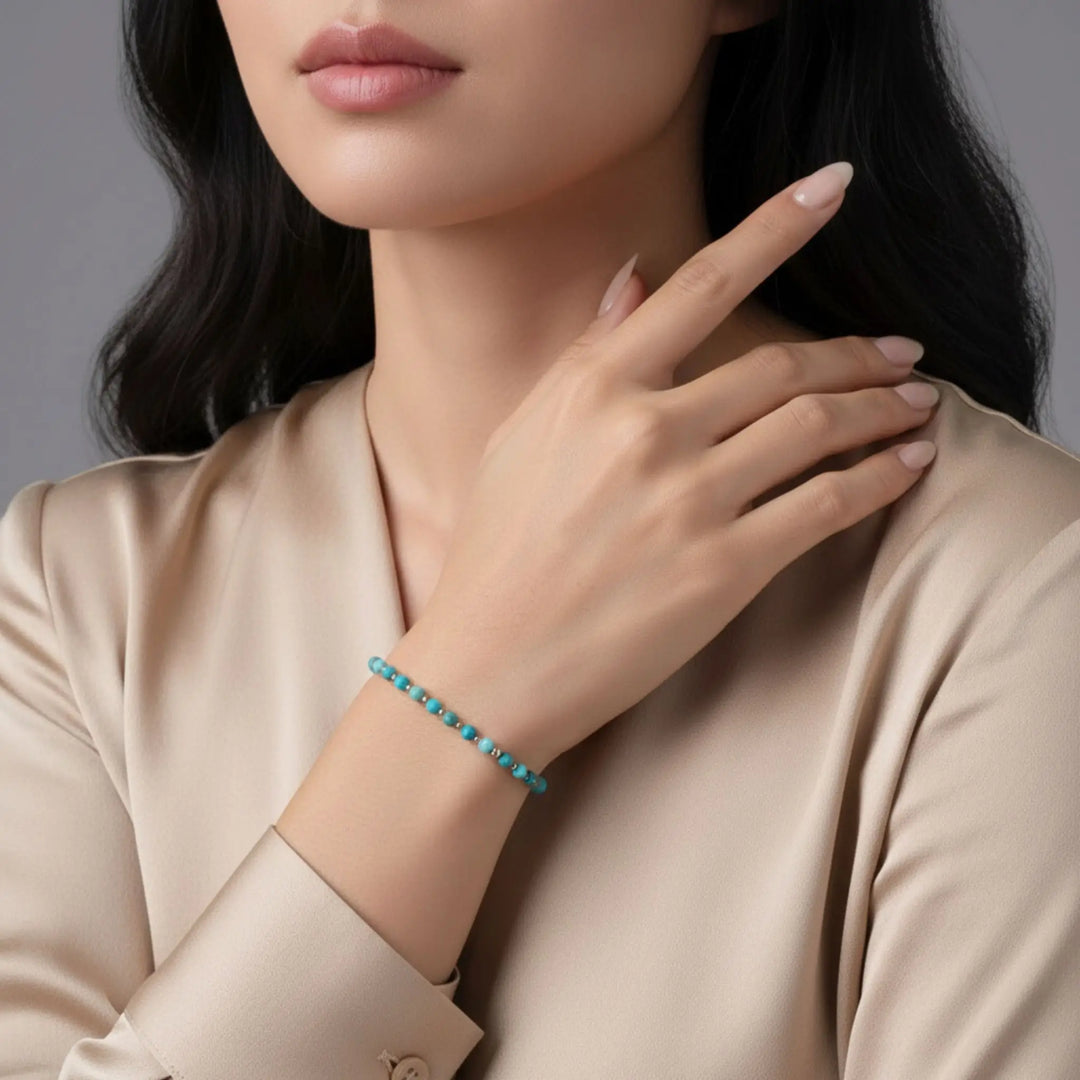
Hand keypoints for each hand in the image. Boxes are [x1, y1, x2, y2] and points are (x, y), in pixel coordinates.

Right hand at [394, 163, 936, 772]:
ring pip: (816, 426)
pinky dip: (878, 478)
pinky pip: (826, 505)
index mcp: (595, 389)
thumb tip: (633, 280)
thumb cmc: (497, 552)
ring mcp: (688, 500)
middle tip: (901, 353)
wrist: (491, 666)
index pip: (703, 282)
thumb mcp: (522, 434)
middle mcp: (647, 431)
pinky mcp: (723, 569)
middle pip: (783, 365)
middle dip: (858, 352)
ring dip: (880, 408)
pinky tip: (906, 465)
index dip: (778, 224)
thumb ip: (587, 354)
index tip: (833, 185)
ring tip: (916, 404)